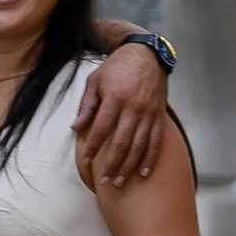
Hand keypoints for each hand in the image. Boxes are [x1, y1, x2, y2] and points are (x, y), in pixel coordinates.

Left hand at [78, 37, 166, 185]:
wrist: (147, 54)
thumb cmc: (117, 66)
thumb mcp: (95, 80)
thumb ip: (87, 105)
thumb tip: (76, 127)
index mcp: (115, 97)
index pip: (101, 128)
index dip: (93, 146)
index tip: (86, 159)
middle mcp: (133, 107)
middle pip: (121, 142)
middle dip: (111, 164)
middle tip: (104, 180)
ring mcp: (148, 113)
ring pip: (139, 145)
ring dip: (129, 166)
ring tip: (119, 181)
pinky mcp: (159, 115)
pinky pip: (156, 140)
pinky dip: (150, 158)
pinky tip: (144, 172)